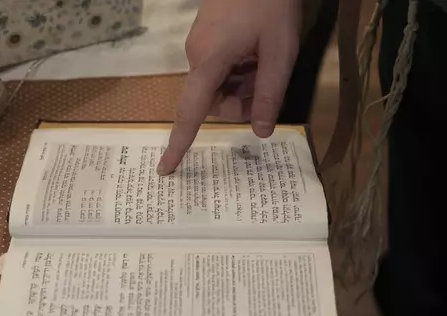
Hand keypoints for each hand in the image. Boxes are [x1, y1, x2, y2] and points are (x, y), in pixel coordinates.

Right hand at [157, 0, 300, 174]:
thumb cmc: (270, 3)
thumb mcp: (280, 50)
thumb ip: (269, 93)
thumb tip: (261, 132)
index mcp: (209, 61)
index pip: (190, 112)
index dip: (179, 143)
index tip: (166, 168)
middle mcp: (196, 56)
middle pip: (212, 102)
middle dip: (240, 103)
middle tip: (269, 86)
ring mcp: (199, 45)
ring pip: (217, 86)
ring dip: (242, 86)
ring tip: (266, 62)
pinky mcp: (206, 38)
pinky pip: (219, 69)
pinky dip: (239, 72)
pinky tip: (257, 53)